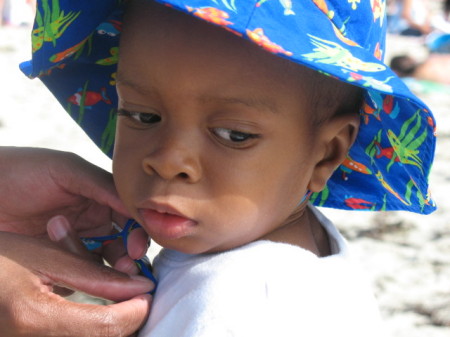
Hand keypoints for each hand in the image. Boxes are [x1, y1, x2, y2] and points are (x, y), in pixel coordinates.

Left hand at [0, 147, 147, 263]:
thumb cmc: (22, 172)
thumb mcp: (67, 170)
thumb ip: (104, 185)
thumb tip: (139, 206)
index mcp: (100, 197)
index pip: (131, 216)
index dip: (140, 231)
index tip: (138, 247)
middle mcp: (92, 221)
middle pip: (123, 243)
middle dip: (129, 256)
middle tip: (127, 264)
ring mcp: (74, 242)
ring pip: (103, 261)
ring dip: (108, 269)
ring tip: (101, 268)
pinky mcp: (55, 260)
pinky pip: (78, 273)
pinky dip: (81, 275)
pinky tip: (70, 268)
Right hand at [0, 231, 152, 336]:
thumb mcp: (45, 258)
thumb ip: (93, 274)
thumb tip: (139, 286)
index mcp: (34, 318)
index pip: (107, 327)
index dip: (135, 311)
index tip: (147, 291)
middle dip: (128, 322)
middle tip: (136, 299)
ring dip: (111, 328)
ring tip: (118, 305)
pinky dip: (94, 333)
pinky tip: (96, 317)